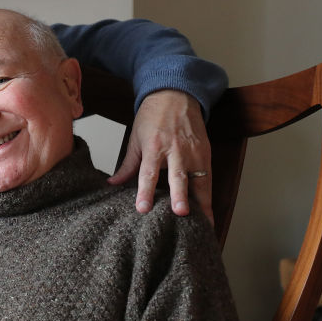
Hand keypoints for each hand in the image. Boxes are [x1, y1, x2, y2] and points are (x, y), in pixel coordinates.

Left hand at [107, 89, 212, 221]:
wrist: (175, 96)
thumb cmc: (152, 118)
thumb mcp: (135, 139)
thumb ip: (127, 165)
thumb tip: (112, 184)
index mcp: (154, 147)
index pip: (148, 173)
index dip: (145, 191)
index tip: (143, 208)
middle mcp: (176, 151)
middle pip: (178, 177)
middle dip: (180, 196)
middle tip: (180, 213)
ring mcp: (194, 152)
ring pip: (200, 181)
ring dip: (202, 203)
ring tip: (204, 224)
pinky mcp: (206, 153)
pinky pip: (209, 179)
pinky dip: (209, 196)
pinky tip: (208, 214)